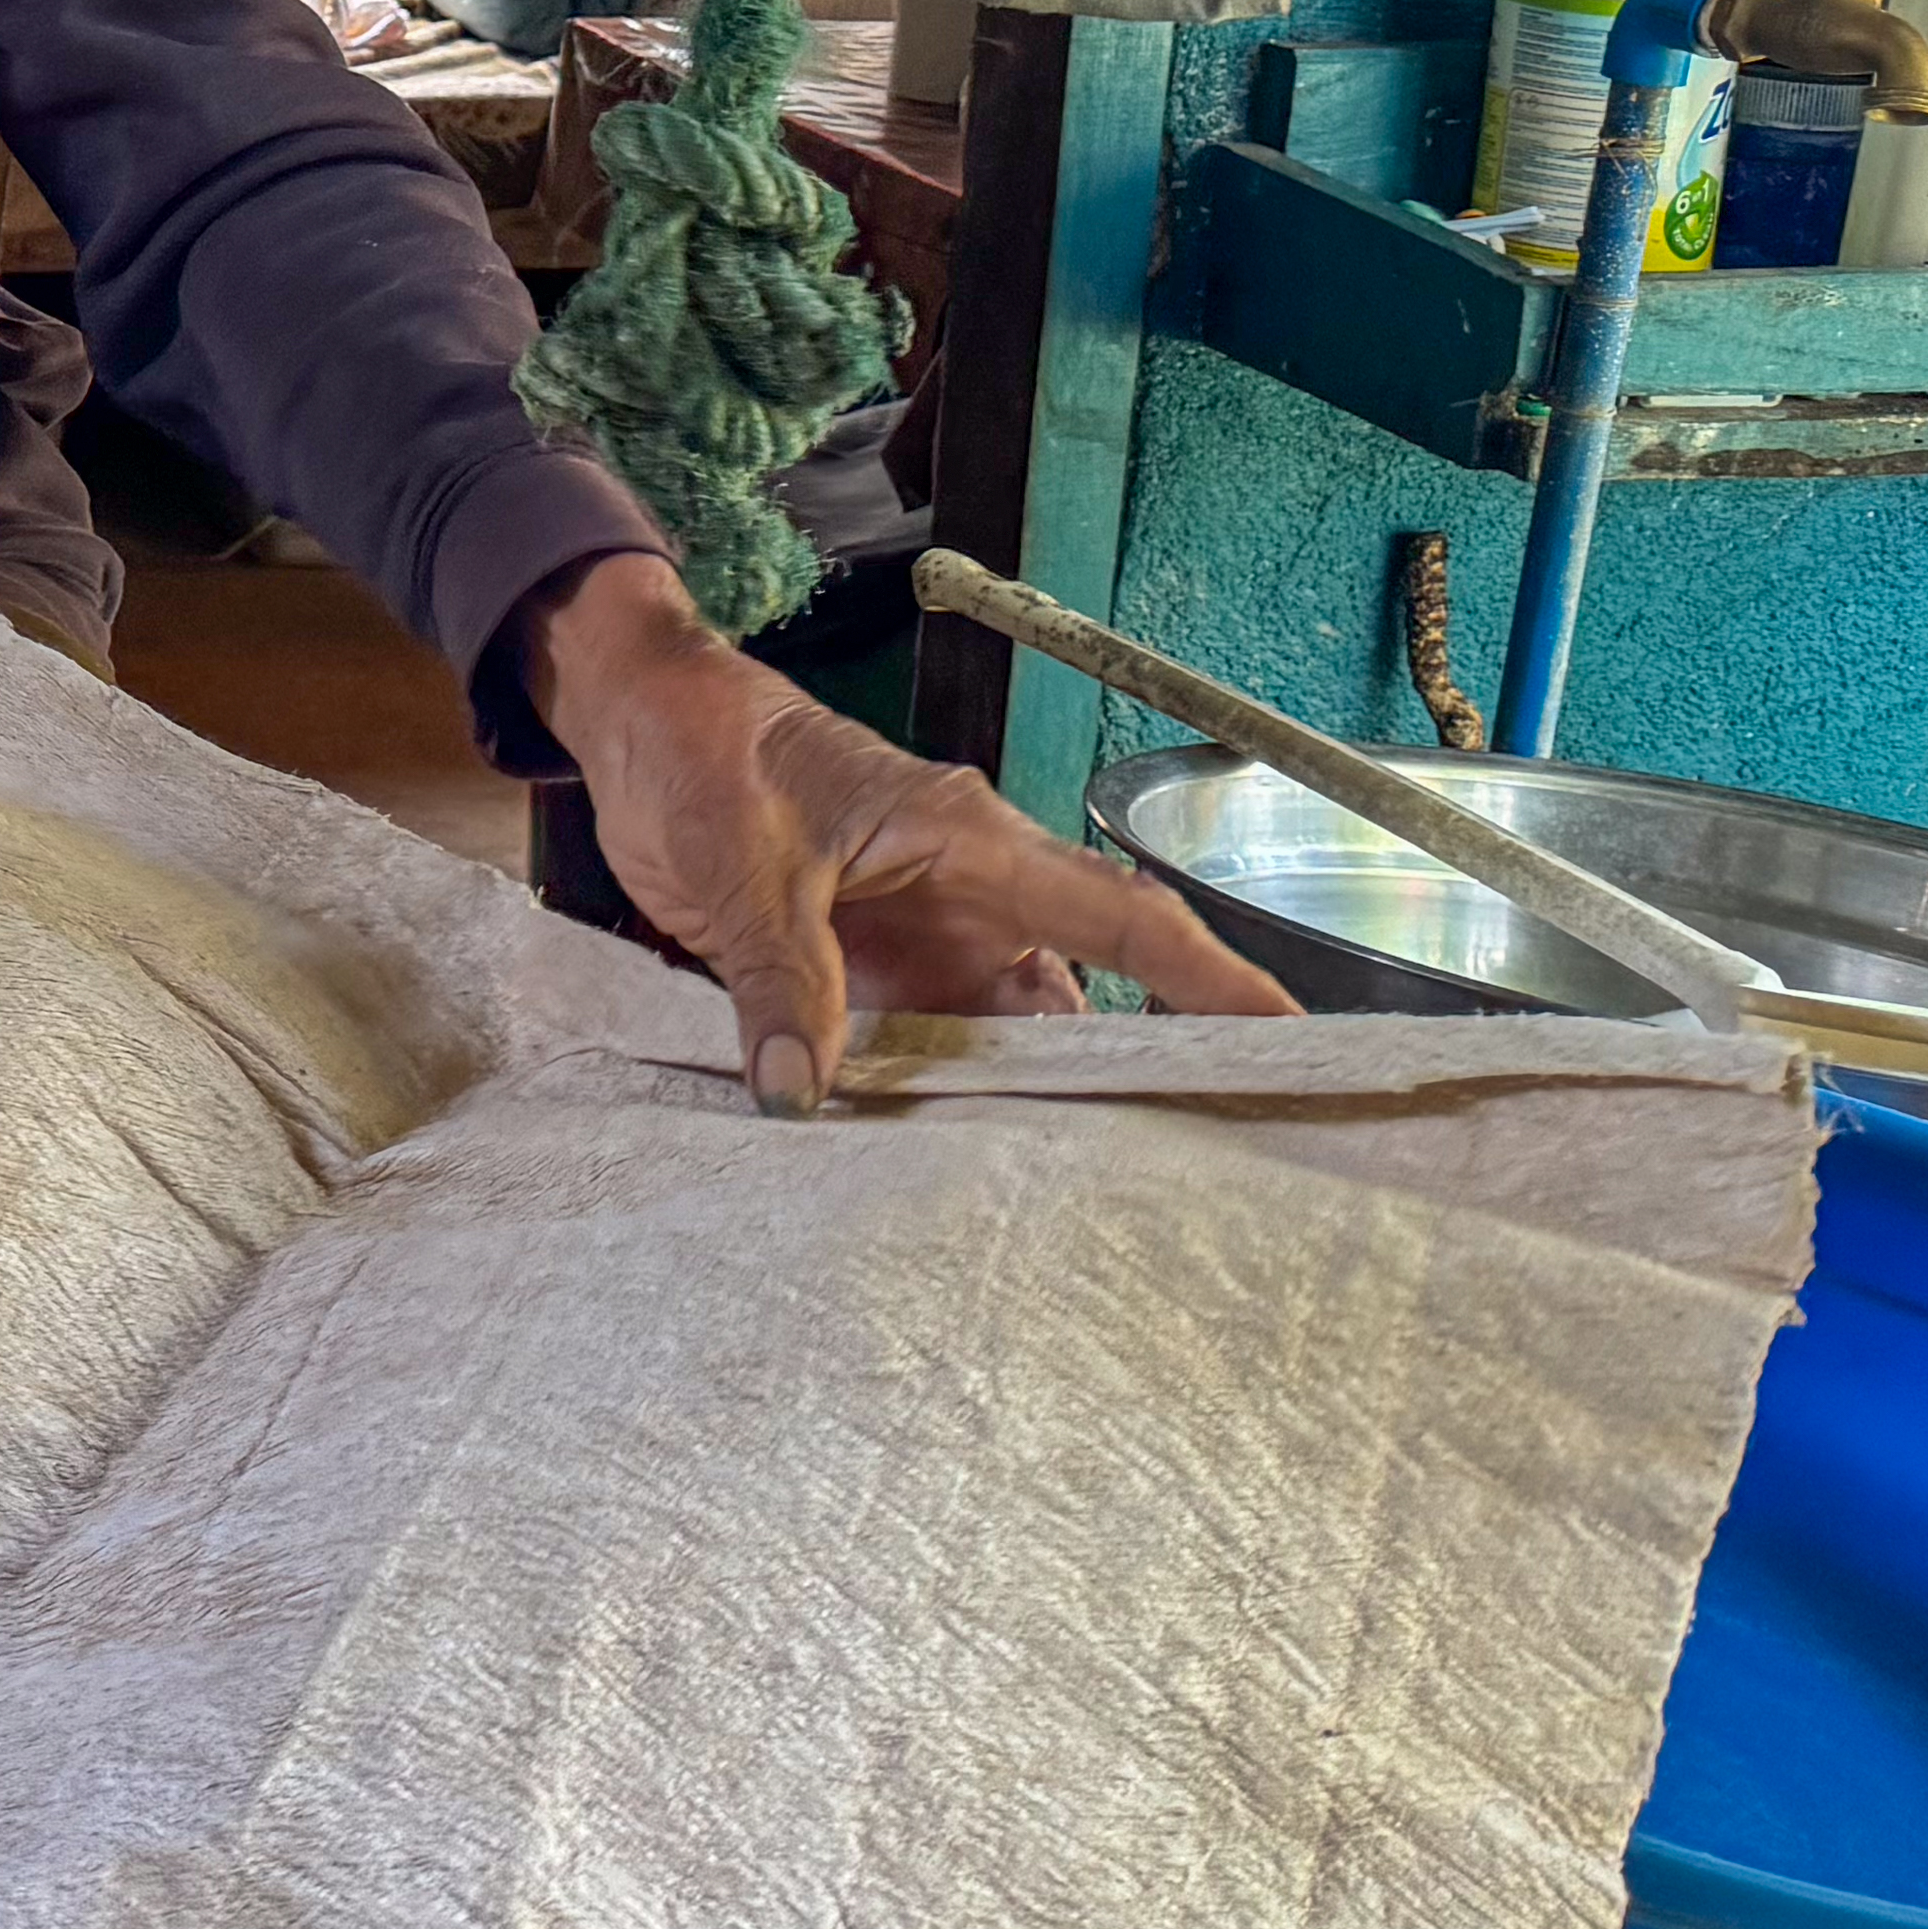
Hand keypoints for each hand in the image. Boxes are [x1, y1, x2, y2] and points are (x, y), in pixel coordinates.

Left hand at [517, 551, 1297, 1113]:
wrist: (636, 722)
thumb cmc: (708, 755)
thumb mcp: (747, 867)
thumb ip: (780, 982)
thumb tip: (797, 1096)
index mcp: (969, 844)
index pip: (1121, 918)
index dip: (1210, 981)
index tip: (1291, 1041)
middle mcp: (961, 897)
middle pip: (1069, 1002)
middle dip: (1117, 1082)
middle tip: (1178, 1182)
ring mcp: (913, 937)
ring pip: (994, 1037)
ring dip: (1010, 1107)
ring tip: (1060, 1206)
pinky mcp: (855, 968)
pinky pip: (914, 1045)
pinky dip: (923, 1101)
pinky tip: (927, 1169)